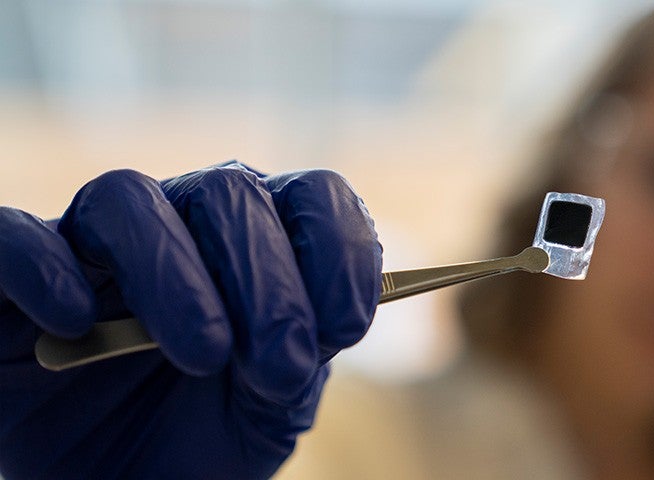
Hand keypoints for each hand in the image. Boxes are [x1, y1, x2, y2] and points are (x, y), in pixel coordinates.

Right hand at [0, 162, 381, 478]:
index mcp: (253, 247)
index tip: (344, 325)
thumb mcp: (265, 411)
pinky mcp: (16, 272)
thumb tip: (318, 324)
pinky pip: (17, 237)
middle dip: (266, 279)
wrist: (111, 479)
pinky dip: (45, 266)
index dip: (339, 248)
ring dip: (174, 273)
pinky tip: (74, 321)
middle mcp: (180, 226)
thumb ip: (296, 363)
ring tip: (203, 352)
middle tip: (279, 363)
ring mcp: (95, 244)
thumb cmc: (197, 437)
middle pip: (229, 190)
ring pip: (129, 199)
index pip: (312, 197)